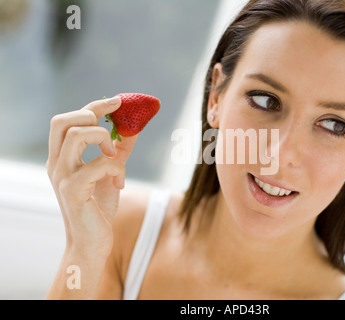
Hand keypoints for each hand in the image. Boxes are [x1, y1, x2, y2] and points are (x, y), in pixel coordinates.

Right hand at [47, 97, 136, 256]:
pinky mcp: (74, 191)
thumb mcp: (111, 172)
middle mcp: (56, 164)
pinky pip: (97, 164)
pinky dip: (116, 168)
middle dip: (92, 114)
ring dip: (103, 139)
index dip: (93, 107)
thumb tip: (133, 127)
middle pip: (62, 120)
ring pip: (76, 135)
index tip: (117, 101)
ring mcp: (62, 177)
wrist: (92, 242)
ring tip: (114, 156)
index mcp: (61, 157)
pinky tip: (120, 183)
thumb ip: (119, 150)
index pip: (68, 120)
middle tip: (114, 125)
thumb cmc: (98, 207)